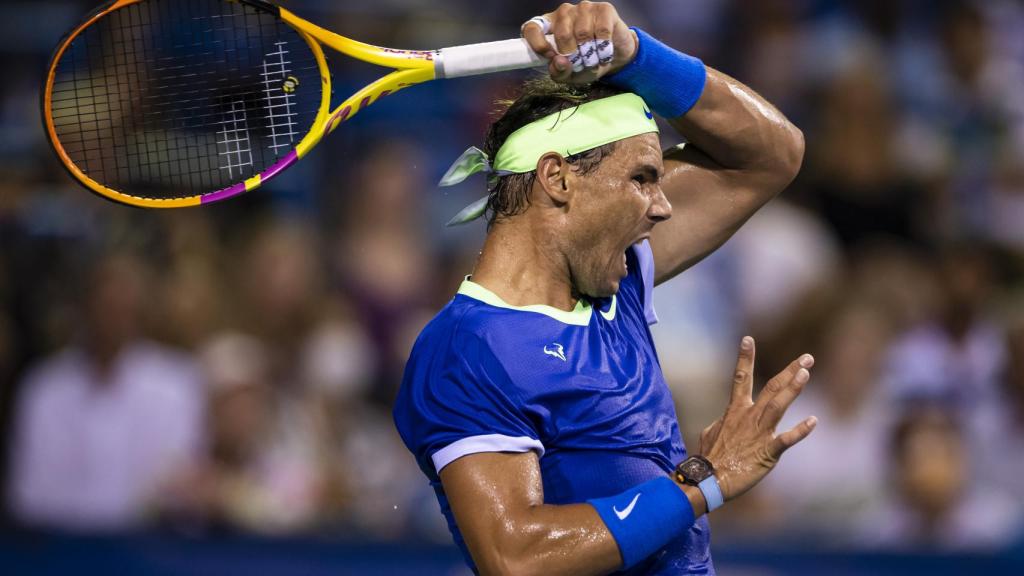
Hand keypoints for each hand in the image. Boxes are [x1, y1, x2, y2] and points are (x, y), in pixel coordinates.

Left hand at [521, 2, 636, 84]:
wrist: (615, 55)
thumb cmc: (587, 62)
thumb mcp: (570, 74)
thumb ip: (559, 72)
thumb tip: (559, 62)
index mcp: (548, 27)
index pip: (532, 28)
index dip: (537, 43)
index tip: (549, 57)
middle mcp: (563, 13)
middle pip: (562, 34)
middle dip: (572, 56)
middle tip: (581, 64)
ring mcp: (583, 8)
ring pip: (582, 33)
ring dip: (590, 54)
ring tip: (594, 60)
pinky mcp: (603, 9)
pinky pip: (601, 31)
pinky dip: (604, 48)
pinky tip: (605, 53)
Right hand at [699, 337, 817, 500]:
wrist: (709, 479)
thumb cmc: (709, 457)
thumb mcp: (710, 432)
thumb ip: (722, 422)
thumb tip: (725, 420)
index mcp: (735, 410)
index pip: (740, 377)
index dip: (745, 358)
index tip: (748, 339)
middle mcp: (748, 417)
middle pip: (771, 387)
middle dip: (790, 371)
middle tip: (807, 358)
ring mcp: (759, 433)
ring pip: (778, 405)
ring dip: (793, 388)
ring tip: (806, 373)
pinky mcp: (768, 452)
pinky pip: (787, 439)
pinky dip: (800, 430)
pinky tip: (813, 421)